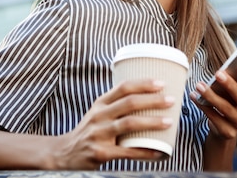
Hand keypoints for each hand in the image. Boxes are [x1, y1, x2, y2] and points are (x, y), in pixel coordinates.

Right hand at [50, 79, 174, 168]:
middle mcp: (99, 115)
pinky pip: (127, 152)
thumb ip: (116, 104)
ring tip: (169, 121)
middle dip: (153, 100)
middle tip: (171, 100)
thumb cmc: (89, 131)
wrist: (65, 153)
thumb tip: (148, 97)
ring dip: (152, 122)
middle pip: (130, 103)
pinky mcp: (101, 152)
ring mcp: (99, 134)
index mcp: (100, 103)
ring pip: (129, 124)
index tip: (161, 83)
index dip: (143, 84)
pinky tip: (159, 151)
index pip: (123, 88)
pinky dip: (145, 151)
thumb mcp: (98, 112)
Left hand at [191, 68, 236, 140]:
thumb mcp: (234, 89)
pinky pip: (214, 118)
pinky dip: (203, 106)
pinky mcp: (229, 133)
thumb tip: (223, 71)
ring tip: (199, 85)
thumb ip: (234, 80)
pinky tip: (194, 96)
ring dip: (211, 95)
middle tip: (217, 73)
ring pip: (227, 108)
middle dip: (229, 85)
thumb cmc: (229, 98)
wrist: (224, 125)